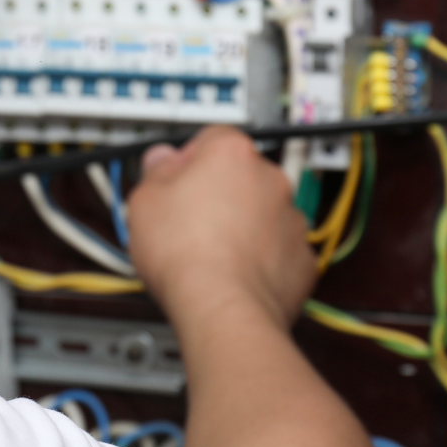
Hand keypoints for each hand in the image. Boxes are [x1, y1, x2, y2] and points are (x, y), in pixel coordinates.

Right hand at [126, 127, 317, 329]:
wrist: (223, 307)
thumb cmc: (186, 255)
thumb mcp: (145, 201)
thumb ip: (156, 171)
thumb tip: (160, 161)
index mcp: (232, 154)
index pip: (211, 138)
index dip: (189, 160)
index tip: (174, 181)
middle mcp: (270, 179)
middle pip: (240, 175)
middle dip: (218, 193)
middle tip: (187, 220)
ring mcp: (291, 218)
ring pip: (262, 212)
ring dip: (242, 225)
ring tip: (210, 252)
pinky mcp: (302, 257)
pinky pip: (279, 249)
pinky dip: (262, 258)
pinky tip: (234, 272)